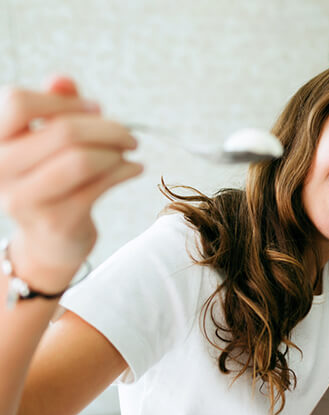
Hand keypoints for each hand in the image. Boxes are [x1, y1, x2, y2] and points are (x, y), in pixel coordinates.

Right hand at [0, 76, 141, 291]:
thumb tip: (62, 80)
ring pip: (83, 160)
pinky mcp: (57, 220)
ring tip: (128, 152)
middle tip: (128, 135)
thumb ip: (53, 107)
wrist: (48, 241)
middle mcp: (2, 168)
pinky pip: (100, 186)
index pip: (18, 103)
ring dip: (117, 151)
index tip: (96, 108)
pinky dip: (126, 171)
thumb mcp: (46, 141)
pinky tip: (134, 168)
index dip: (65, 101)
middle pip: (63, 131)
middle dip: (107, 128)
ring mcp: (27, 198)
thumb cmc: (50, 180)